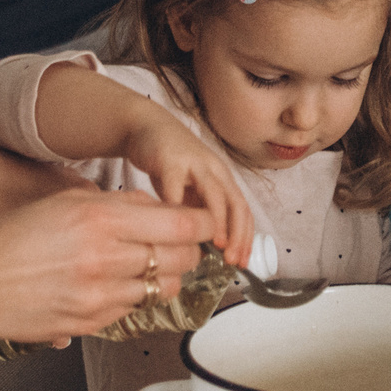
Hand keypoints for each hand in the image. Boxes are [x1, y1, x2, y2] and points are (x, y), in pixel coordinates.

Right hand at [0, 188, 221, 342]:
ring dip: (161, 276)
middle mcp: (105, 258)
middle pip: (181, 258)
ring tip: (142, 264)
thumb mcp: (67, 200)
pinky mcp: (90, 324)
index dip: (204, 223)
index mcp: (101, 219)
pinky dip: (132, 296)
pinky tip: (113, 284)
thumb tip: (160, 209)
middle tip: (182, 244)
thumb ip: (120, 204)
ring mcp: (99, 296)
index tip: (207, 222)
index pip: (182, 225)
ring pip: (160, 287)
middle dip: (190, 251)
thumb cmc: (12, 236)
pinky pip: (132, 310)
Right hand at [123, 111, 256, 267]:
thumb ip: (197, 216)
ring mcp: (195, 163)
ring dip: (218, 221)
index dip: (245, 238)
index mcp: (222, 181)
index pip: (243, 212)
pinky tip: (172, 227)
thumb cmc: (168, 166)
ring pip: (215, 193)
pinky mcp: (171, 159)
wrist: (145, 128)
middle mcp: (215, 171)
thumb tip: (204, 251)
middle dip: (238, 234)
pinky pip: (175, 185)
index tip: (242, 262)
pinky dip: (177, 207)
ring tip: (216, 245)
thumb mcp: (187, 193)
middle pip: (237, 203)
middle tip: (233, 260)